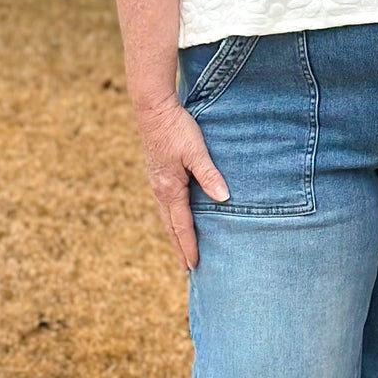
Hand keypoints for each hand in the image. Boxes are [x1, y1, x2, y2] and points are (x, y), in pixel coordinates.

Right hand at [136, 97, 229, 273]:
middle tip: (186, 268)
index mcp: (169, 189)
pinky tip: (175, 217)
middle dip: (179, 247)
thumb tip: (224, 199)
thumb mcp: (196, 151)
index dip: (188, 246)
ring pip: (165, 216)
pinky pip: (164, 204)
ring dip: (174, 234)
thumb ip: (209, 175)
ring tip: (181, 249)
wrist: (153, 109)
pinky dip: (170, 218)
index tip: (193, 265)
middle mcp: (160, 190)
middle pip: (170, 226)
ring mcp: (156, 183)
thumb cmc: (176, 129)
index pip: (182, 225)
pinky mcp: (157, 174)